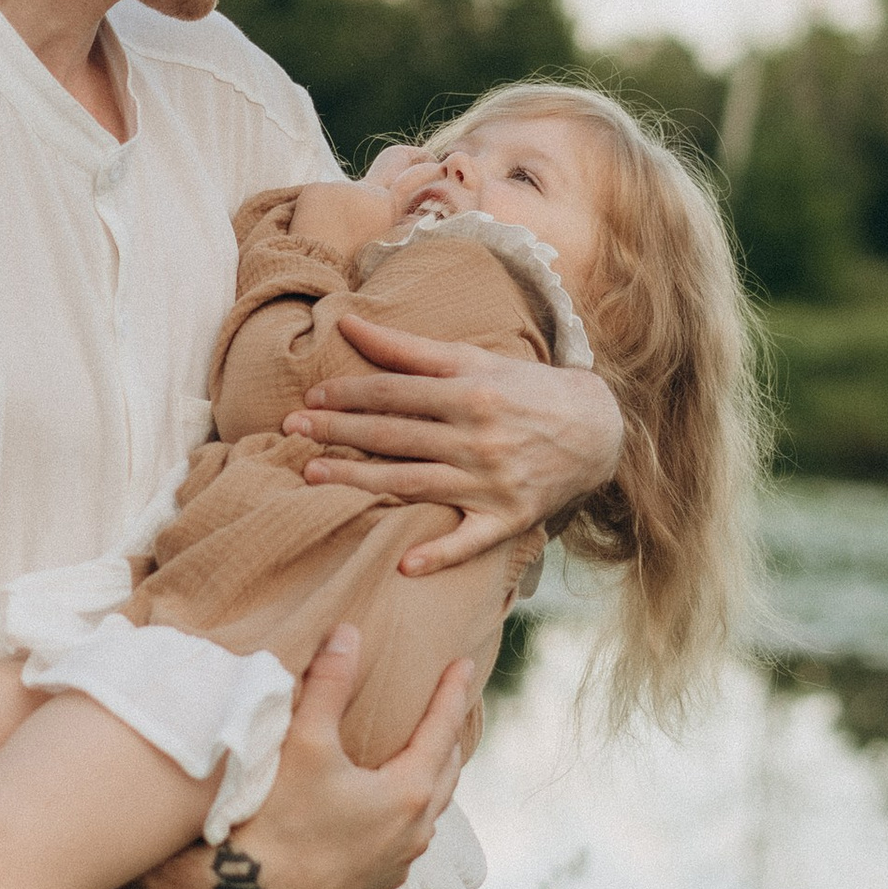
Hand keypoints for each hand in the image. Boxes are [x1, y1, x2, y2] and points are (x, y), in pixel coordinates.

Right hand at [61, 626, 476, 888]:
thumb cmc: (275, 819)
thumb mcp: (303, 743)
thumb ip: (329, 685)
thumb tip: (347, 633)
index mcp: (406, 796)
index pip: (442, 731)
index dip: (452, 694)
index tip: (463, 665)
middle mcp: (412, 835)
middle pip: (445, 774)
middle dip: (447, 736)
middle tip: (448, 707)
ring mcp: (394, 867)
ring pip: (428, 813)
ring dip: (430, 779)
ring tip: (423, 754)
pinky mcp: (371, 888)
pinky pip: (405, 843)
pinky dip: (407, 815)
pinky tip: (387, 811)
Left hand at [284, 311, 624, 575]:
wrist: (597, 429)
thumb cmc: (524, 389)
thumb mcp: (474, 360)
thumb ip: (408, 348)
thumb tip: (348, 324)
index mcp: (470, 392)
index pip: (394, 393)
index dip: (348, 395)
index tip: (310, 400)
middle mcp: (479, 437)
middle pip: (394, 436)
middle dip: (338, 433)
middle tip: (290, 432)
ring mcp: (493, 481)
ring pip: (415, 483)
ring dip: (360, 482)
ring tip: (312, 476)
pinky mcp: (510, 518)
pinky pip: (469, 540)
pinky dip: (439, 553)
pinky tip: (404, 564)